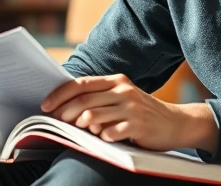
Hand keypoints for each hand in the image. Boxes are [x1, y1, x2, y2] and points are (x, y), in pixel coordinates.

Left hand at [41, 74, 217, 153]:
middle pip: (84, 101)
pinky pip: (110, 133)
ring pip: (93, 117)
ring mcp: (131, 108)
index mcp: (116, 81)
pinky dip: (102, 137)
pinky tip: (104, 138)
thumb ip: (99, 99)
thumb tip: (65, 107)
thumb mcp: (122, 98)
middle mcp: (123, 90)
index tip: (45, 105)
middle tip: (56, 123)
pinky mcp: (138, 125)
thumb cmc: (141, 112)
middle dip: (65, 113)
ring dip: (82, 126)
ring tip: (82, 131)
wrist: (175, 123)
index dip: (60, 94)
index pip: (81, 84)